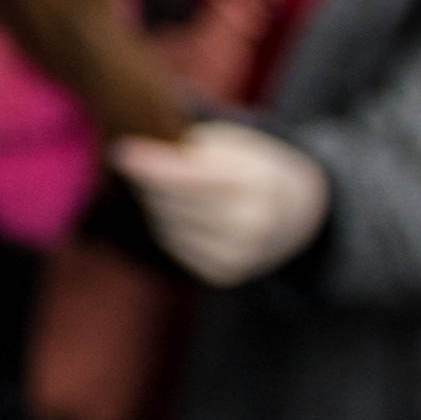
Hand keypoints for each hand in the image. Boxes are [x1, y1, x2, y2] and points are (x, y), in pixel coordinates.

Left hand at [113, 124, 330, 286]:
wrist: (299, 213)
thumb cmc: (254, 168)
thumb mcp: (235, 145)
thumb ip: (191, 150)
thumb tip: (136, 157)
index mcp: (257, 184)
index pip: (192, 177)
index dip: (153, 167)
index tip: (121, 152)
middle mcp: (251, 225)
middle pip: (174, 203)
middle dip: (148, 181)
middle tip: (139, 159)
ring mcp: (239, 255)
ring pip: (168, 225)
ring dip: (158, 203)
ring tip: (173, 185)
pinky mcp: (224, 274)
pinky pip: (175, 245)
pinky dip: (170, 225)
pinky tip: (184, 212)